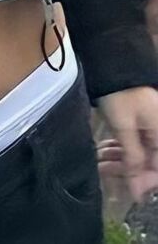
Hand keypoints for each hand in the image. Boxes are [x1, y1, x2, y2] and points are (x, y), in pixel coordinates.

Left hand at [97, 86, 157, 202]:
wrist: (111, 60)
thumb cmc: (119, 93)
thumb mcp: (125, 128)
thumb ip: (133, 158)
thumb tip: (139, 191)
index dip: (144, 181)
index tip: (128, 189)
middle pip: (149, 160)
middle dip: (128, 169)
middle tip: (105, 172)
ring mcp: (149, 123)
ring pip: (139, 150)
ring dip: (121, 159)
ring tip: (100, 162)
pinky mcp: (138, 118)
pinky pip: (134, 139)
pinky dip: (120, 147)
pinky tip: (105, 151)